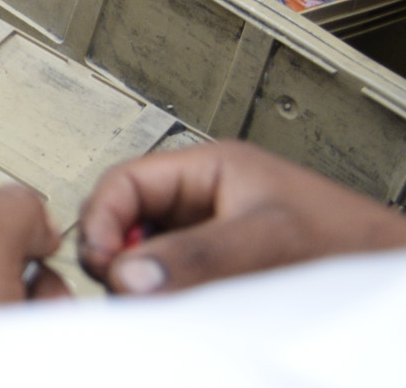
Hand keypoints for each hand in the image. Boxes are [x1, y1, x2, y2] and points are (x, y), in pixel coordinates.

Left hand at [0, 175, 66, 375]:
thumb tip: (35, 220)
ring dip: (32, 303)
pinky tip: (18, 340)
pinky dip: (18, 330)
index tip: (35, 232)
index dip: (12, 209)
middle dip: (29, 268)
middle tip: (29, 282)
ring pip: (3, 288)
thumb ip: (17, 205)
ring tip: (23, 320)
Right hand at [78, 141, 405, 294]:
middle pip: (131, 222)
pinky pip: (178, 282)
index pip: (125, 183)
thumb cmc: (351, 242)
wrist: (392, 270)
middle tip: (130, 288)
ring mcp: (213, 237)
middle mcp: (205, 200)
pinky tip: (185, 308)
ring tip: (161, 300)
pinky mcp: (225, 270)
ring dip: (149, 281)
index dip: (101, 219)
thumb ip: (197, 256)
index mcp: (208, 169)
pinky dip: (171, 297)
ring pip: (152, 256)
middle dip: (122, 255)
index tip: (100, 261)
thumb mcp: (266, 239)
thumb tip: (129, 274)